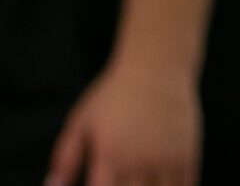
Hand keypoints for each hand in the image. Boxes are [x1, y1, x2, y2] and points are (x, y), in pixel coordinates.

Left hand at [45, 58, 200, 185]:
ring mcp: (166, 161)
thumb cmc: (114, 94)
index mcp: (110, 157)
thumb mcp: (82, 121)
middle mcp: (139, 163)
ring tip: (137, 184)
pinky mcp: (187, 156)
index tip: (98, 185)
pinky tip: (160, 184)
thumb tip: (51, 185)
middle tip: (118, 182)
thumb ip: (65, 158)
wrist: (157, 66)